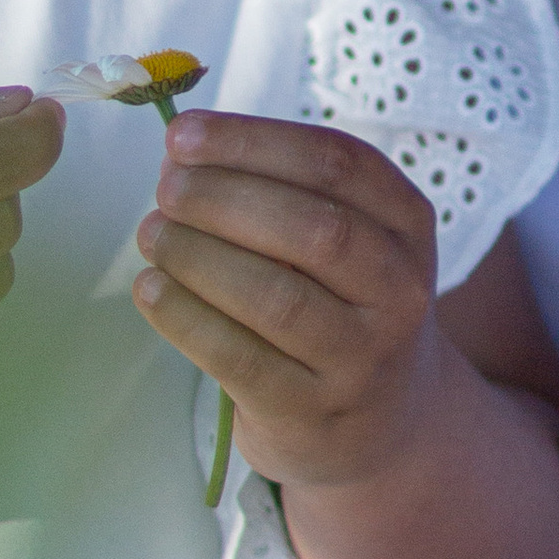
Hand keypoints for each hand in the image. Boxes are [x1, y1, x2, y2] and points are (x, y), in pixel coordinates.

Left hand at [130, 111, 445, 491]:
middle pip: (313, 228)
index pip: (337, 164)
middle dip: (223, 197)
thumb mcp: (350, 244)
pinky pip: (238, 357)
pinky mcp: (311, 413)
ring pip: (275, 297)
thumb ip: (283, 194)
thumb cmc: (338, 307)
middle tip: (165, 188)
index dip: (253, 142)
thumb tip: (181, 154)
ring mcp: (360, 360)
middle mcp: (399, 292)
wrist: (378, 424)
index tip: (183, 134)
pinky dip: (184, 316)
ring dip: (197, 255)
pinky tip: (151, 288)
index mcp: (407, 227)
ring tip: (152, 234)